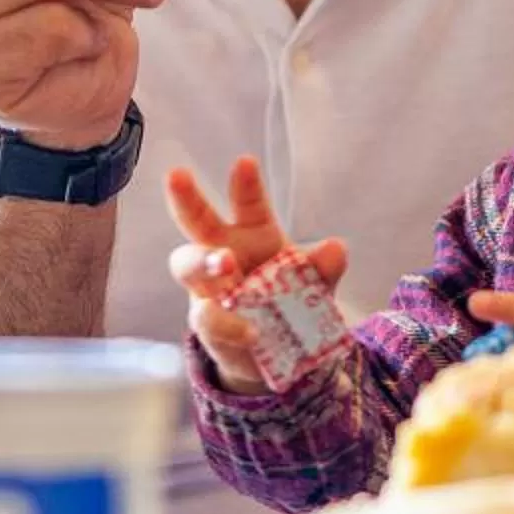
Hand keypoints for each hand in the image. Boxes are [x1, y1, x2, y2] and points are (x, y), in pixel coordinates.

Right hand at [165, 157, 348, 392]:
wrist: (276, 350)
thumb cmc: (289, 302)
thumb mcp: (315, 284)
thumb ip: (324, 268)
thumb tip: (335, 248)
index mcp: (254, 234)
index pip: (248, 203)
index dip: (246, 184)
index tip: (245, 162)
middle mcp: (224, 252)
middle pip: (196, 220)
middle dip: (186, 198)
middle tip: (178, 177)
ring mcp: (209, 287)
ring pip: (188, 265)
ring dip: (203, 260)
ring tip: (226, 262)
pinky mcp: (206, 322)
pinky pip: (207, 317)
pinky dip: (228, 323)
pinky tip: (250, 332)